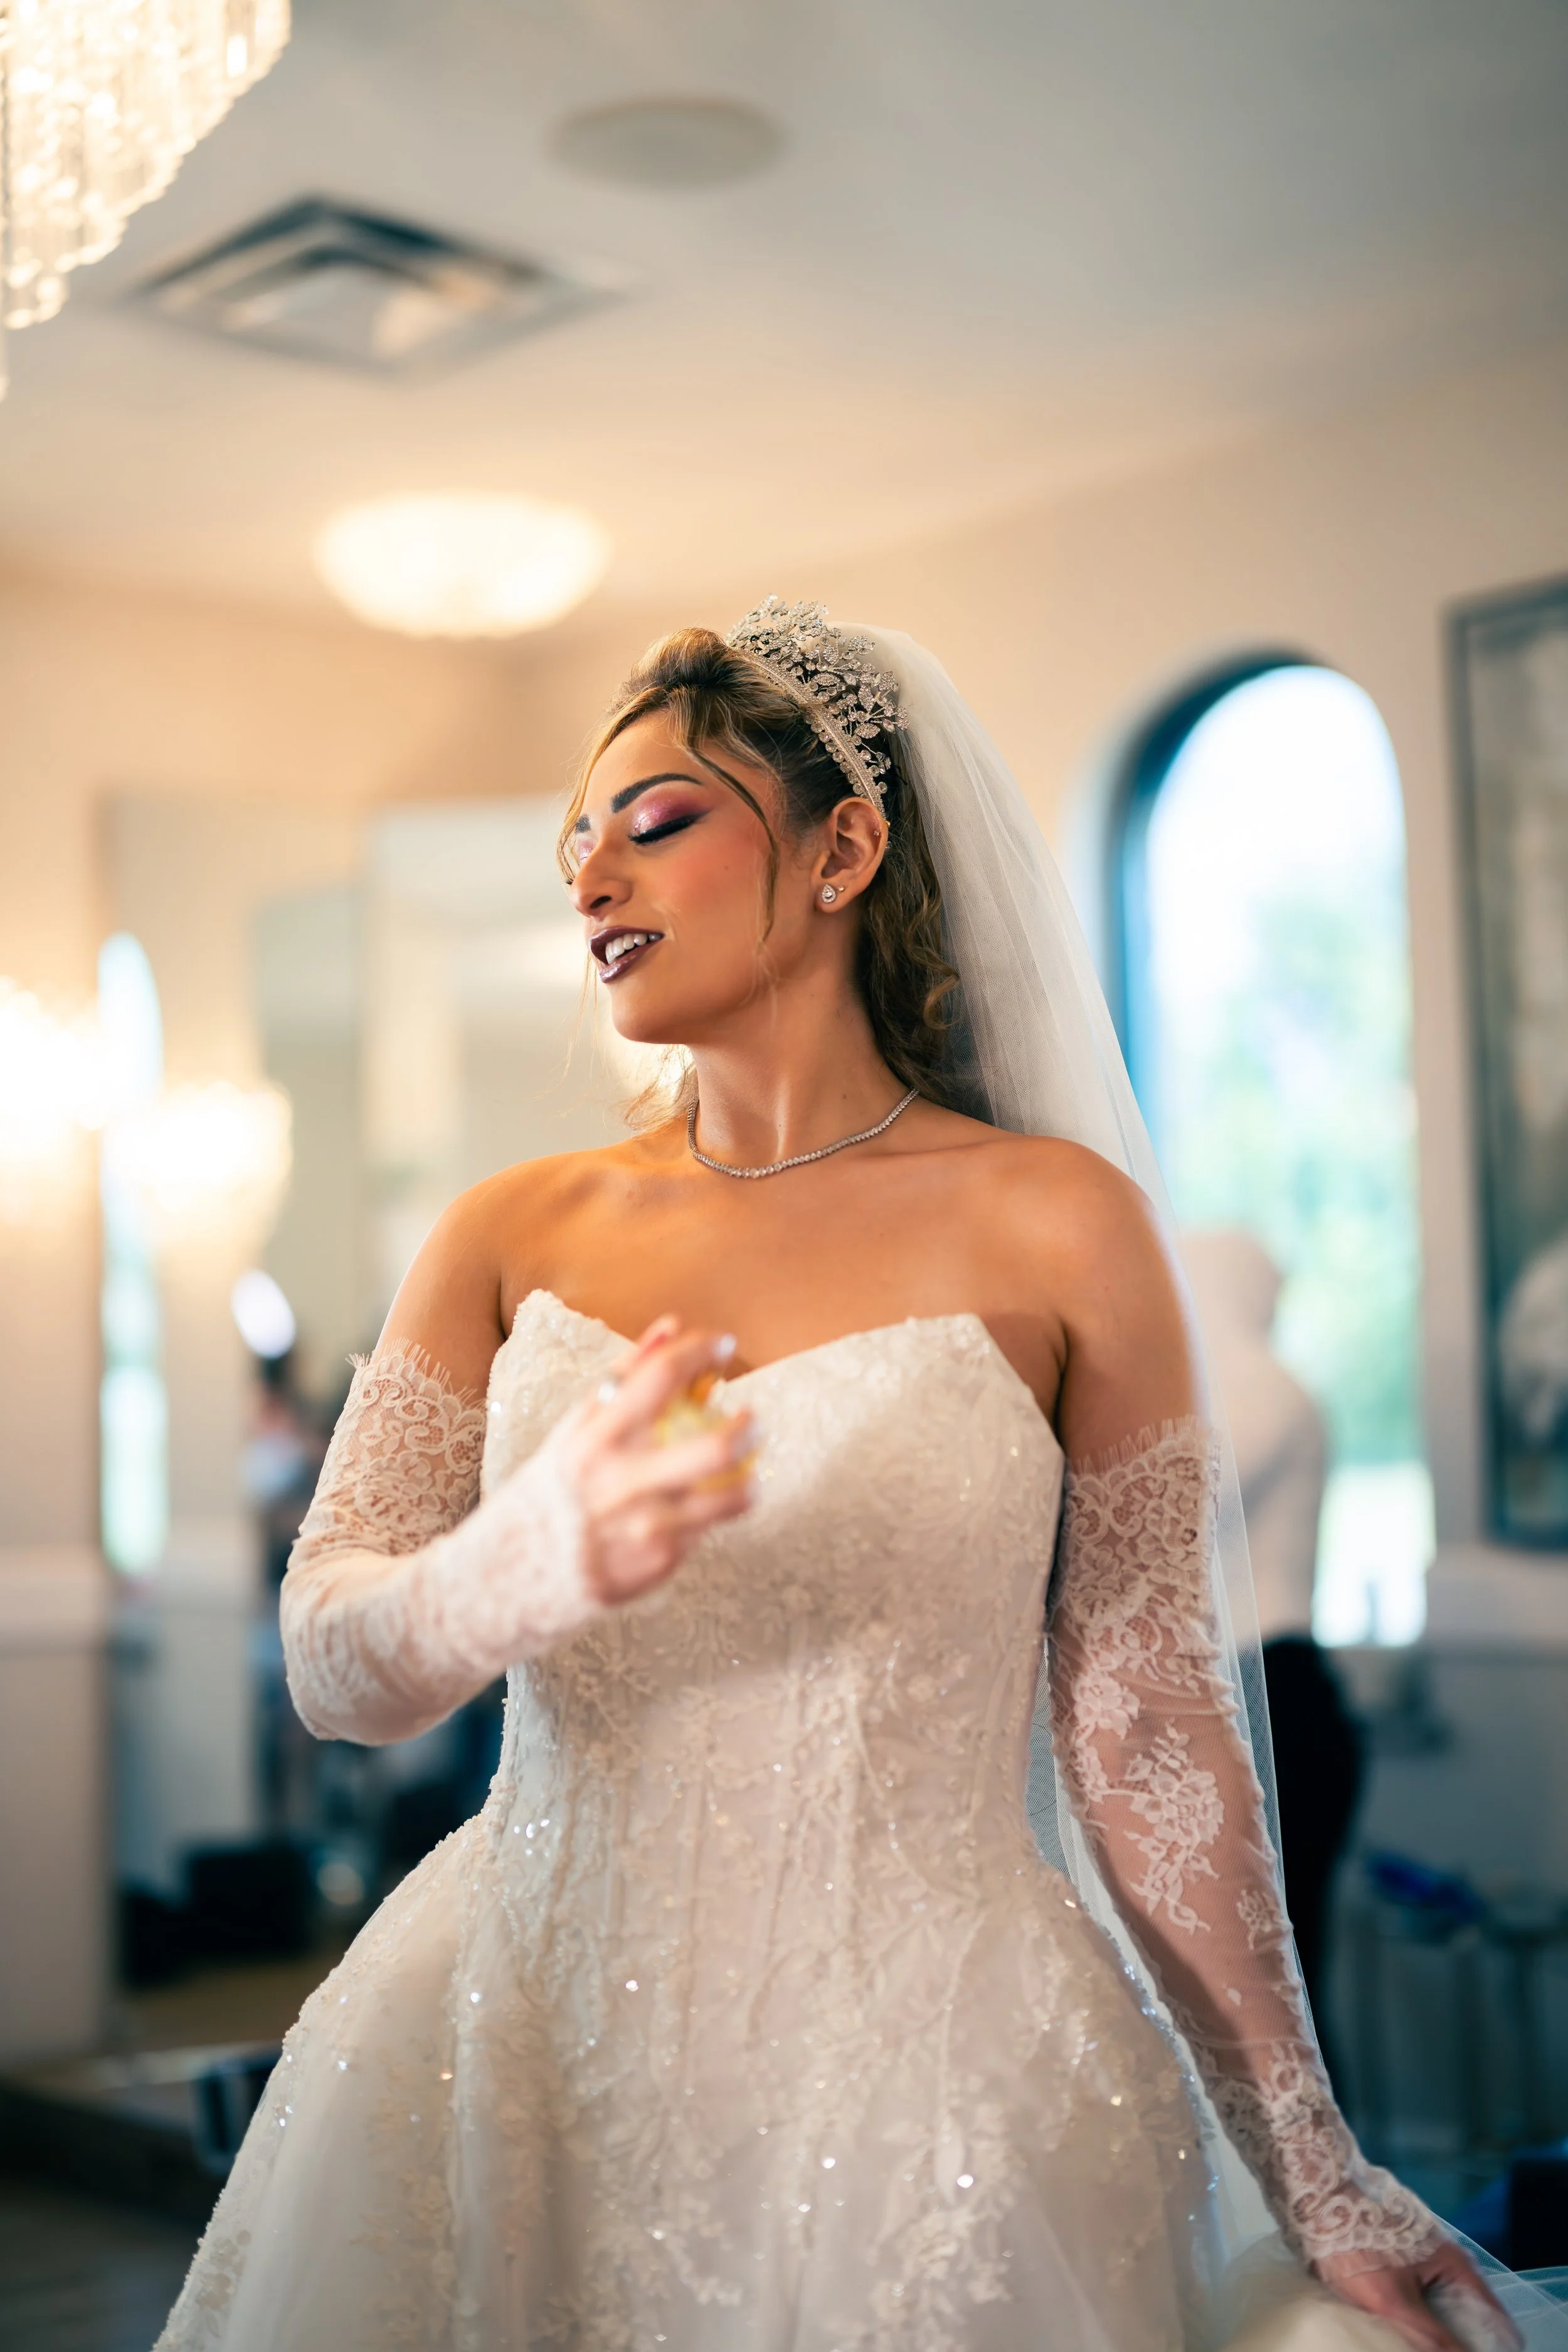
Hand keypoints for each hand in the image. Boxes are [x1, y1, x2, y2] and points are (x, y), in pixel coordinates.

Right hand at [558, 1318, 754, 1606]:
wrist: (511, 1571)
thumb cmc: (557, 1485)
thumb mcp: (577, 1428)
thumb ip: (625, 1377)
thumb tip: (672, 1326)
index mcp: (594, 1438)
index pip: (660, 1377)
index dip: (700, 1351)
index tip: (724, 1344)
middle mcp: (619, 1481)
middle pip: (712, 1448)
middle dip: (746, 1429)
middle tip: (753, 1419)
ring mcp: (641, 1527)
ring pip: (725, 1499)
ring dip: (747, 1481)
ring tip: (747, 1472)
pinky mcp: (655, 1564)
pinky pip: (703, 1533)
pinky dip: (706, 1518)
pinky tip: (697, 1512)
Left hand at [1320, 2238, 1521, 2351]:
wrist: (1319, 2195)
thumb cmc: (1357, 2243)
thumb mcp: (1394, 2299)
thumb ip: (1430, 2335)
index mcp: (1456, 2265)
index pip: (1493, 2319)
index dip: (1491, 2345)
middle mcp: (1444, 2262)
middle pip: (1465, 2316)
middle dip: (1456, 2339)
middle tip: (1439, 2350)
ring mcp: (1420, 2259)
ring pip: (1437, 2309)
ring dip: (1432, 2332)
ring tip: (1414, 2342)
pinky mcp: (1397, 2261)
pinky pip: (1415, 2298)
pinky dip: (1413, 2319)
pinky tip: (1397, 2332)